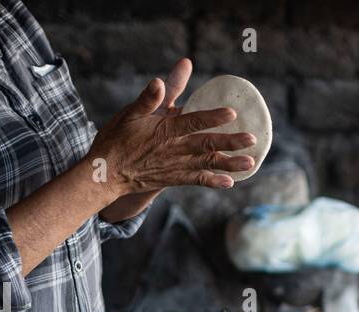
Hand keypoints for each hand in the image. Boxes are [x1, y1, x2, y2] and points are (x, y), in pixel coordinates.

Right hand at [90, 58, 255, 196]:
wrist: (105, 173)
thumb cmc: (117, 139)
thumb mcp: (130, 113)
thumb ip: (149, 98)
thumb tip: (159, 81)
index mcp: (164, 129)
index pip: (193, 121)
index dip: (213, 117)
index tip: (232, 113)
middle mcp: (174, 149)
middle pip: (207, 144)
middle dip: (231, 142)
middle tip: (252, 139)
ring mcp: (175, 165)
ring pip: (207, 163)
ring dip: (230, 163)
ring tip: (250, 162)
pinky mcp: (174, 178)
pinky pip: (197, 180)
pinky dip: (213, 181)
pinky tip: (230, 182)